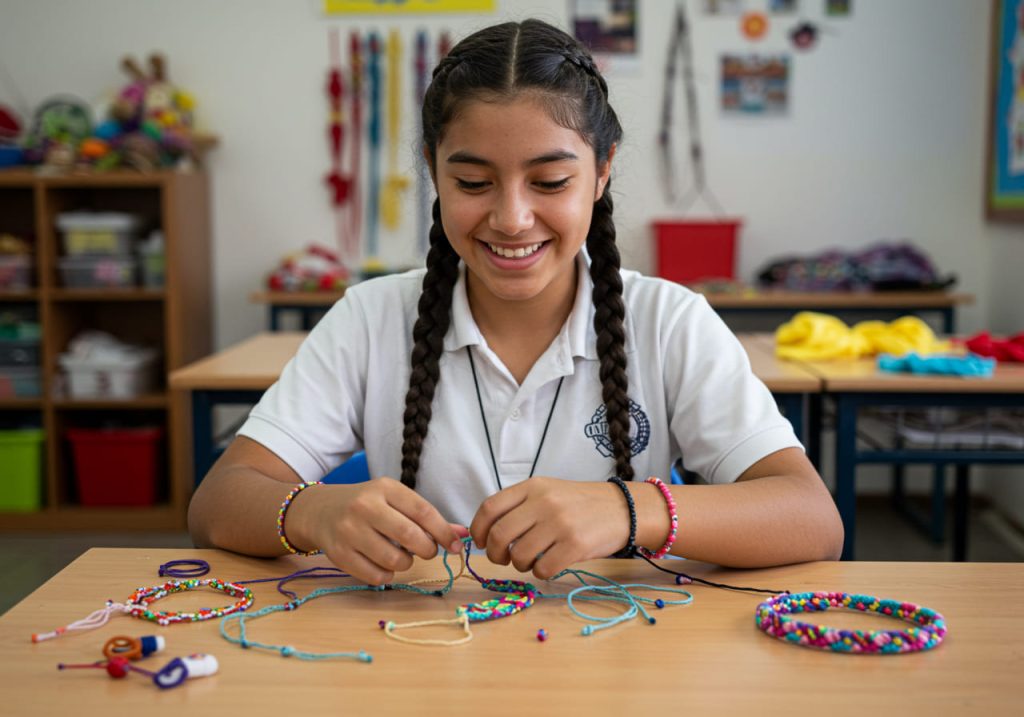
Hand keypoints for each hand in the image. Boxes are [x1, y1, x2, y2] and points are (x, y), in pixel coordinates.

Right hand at [299, 477, 466, 584]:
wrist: (320, 511)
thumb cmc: (367, 505)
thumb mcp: (394, 500)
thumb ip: (427, 517)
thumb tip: (462, 535)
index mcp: (384, 488)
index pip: (423, 511)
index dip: (443, 532)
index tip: (455, 546)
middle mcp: (365, 507)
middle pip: (410, 536)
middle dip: (428, 550)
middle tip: (427, 551)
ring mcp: (349, 531)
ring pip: (394, 560)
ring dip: (406, 563)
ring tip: (401, 555)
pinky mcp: (339, 555)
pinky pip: (376, 576)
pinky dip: (387, 575)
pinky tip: (384, 565)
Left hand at [469, 477, 629, 579]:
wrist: (622, 508)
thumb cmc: (579, 504)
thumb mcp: (548, 492)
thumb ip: (520, 506)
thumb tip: (486, 534)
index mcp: (533, 487)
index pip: (490, 507)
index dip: (478, 529)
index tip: (480, 542)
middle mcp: (544, 502)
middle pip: (499, 534)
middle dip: (494, 554)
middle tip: (502, 559)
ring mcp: (560, 523)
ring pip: (519, 556)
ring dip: (519, 565)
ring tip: (531, 560)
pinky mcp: (575, 545)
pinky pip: (542, 569)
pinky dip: (539, 573)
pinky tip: (548, 565)